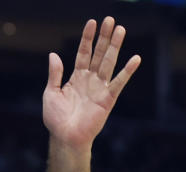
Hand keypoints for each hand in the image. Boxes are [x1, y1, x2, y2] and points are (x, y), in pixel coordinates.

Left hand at [43, 17, 140, 150]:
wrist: (65, 138)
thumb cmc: (56, 119)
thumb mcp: (51, 93)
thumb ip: (55, 74)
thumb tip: (53, 55)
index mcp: (76, 77)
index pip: (83, 53)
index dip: (87, 38)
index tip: (92, 22)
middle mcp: (90, 80)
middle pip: (99, 54)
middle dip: (104, 37)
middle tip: (111, 20)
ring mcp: (100, 88)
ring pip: (109, 63)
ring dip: (114, 47)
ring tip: (120, 30)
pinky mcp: (108, 99)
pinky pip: (119, 83)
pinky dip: (127, 71)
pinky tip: (135, 58)